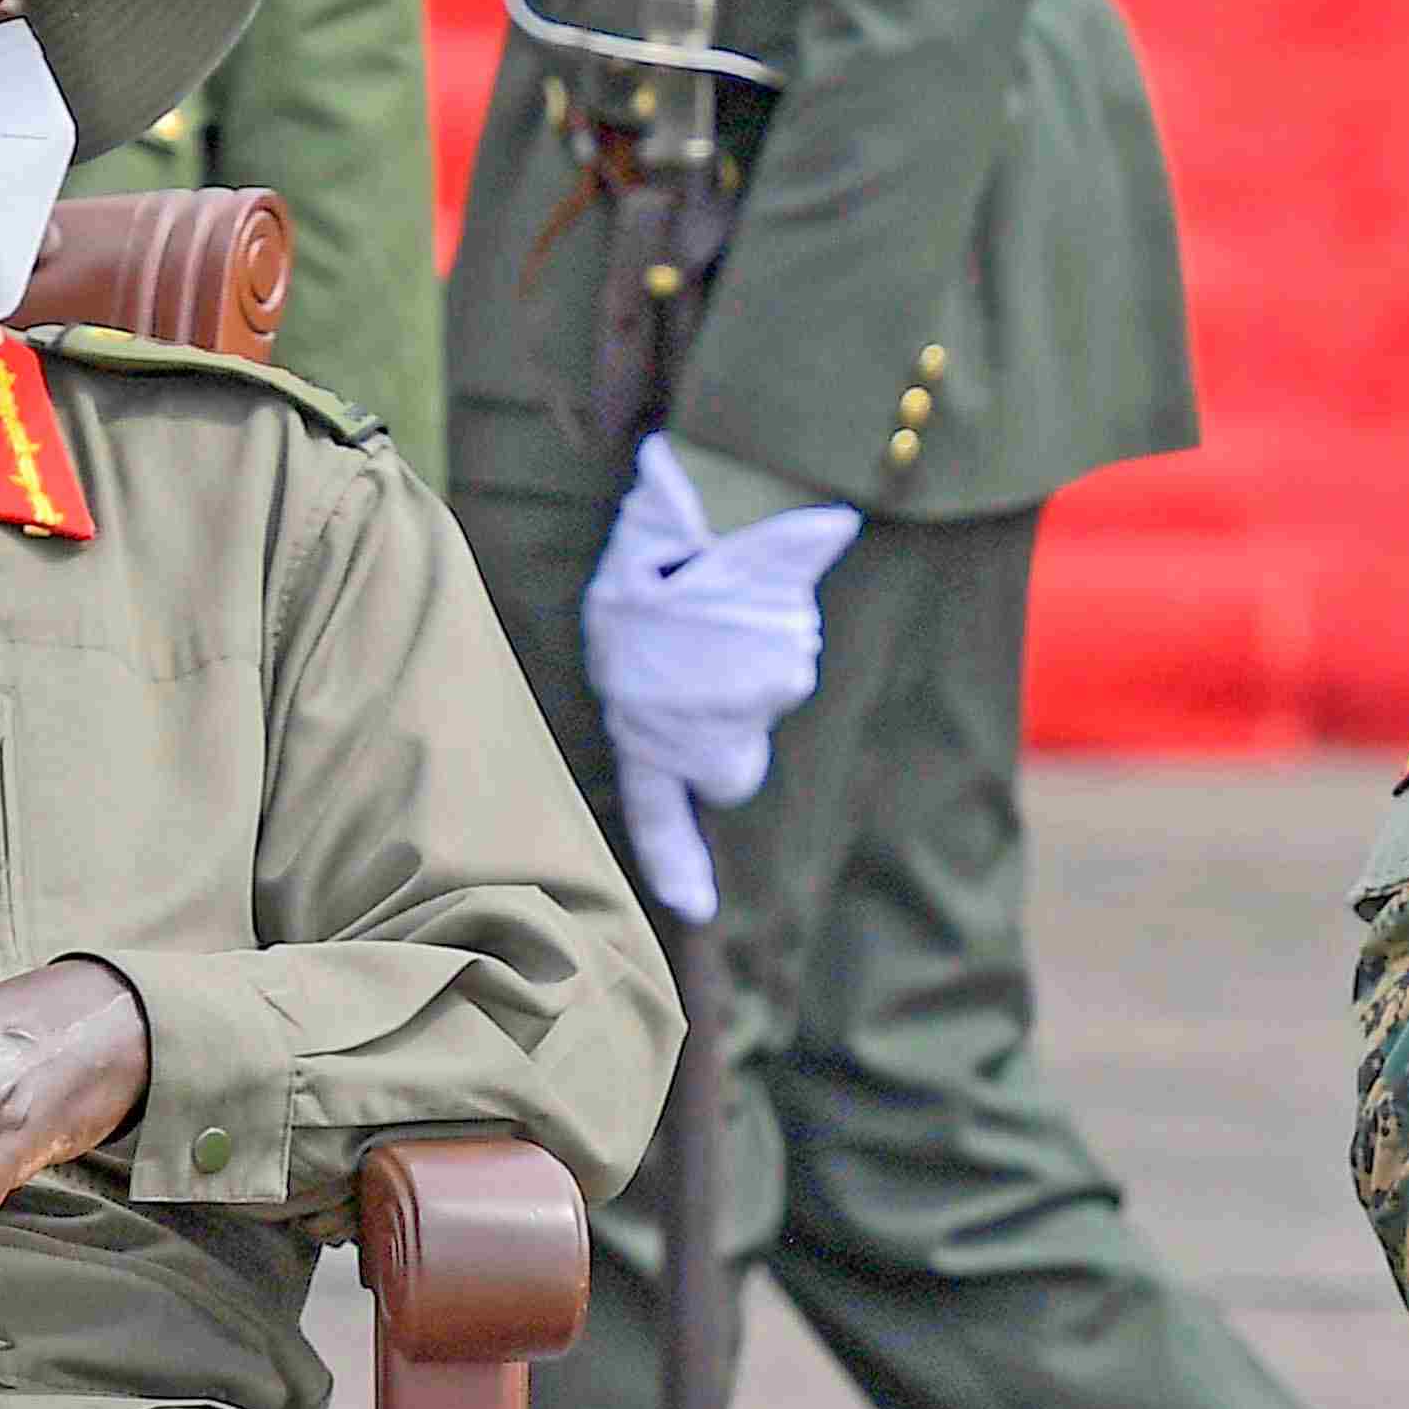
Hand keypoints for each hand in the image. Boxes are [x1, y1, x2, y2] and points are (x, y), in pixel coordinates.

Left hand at [583, 430, 858, 921]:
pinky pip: (788, 659)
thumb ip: (642, 695)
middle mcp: (700, 732)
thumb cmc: (649, 563)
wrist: (702, 503)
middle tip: (699, 665)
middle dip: (725, 734)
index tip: (694, 905)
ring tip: (719, 602)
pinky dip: (777, 627)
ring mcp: (749, 707)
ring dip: (748, 663)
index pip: (657, 813)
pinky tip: (755, 588)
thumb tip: (685, 738)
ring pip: (763, 704)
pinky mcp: (790, 674)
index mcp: (641, 726)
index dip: (675, 860)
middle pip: (732, 771)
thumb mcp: (617, 632)